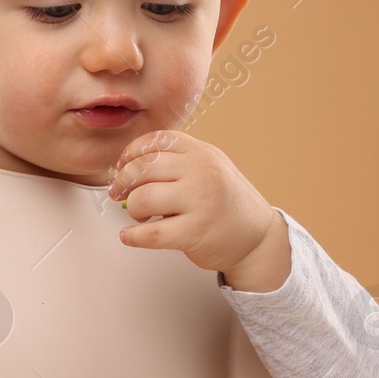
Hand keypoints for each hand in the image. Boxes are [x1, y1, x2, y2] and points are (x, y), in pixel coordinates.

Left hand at [104, 128, 288, 289]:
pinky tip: (130, 236)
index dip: (131, 153)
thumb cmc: (226, 202)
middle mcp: (202, 172)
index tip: (122, 165)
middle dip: (123, 182)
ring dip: (132, 209)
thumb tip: (128, 166)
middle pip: (142, 168)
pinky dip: (132, 236)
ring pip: (143, 198)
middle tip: (120, 193)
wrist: (258, 237)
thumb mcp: (209, 167)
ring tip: (140, 215)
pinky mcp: (196, 232)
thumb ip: (177, 161)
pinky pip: (150, 233)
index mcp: (201, 152)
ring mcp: (200, 201)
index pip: (155, 141)